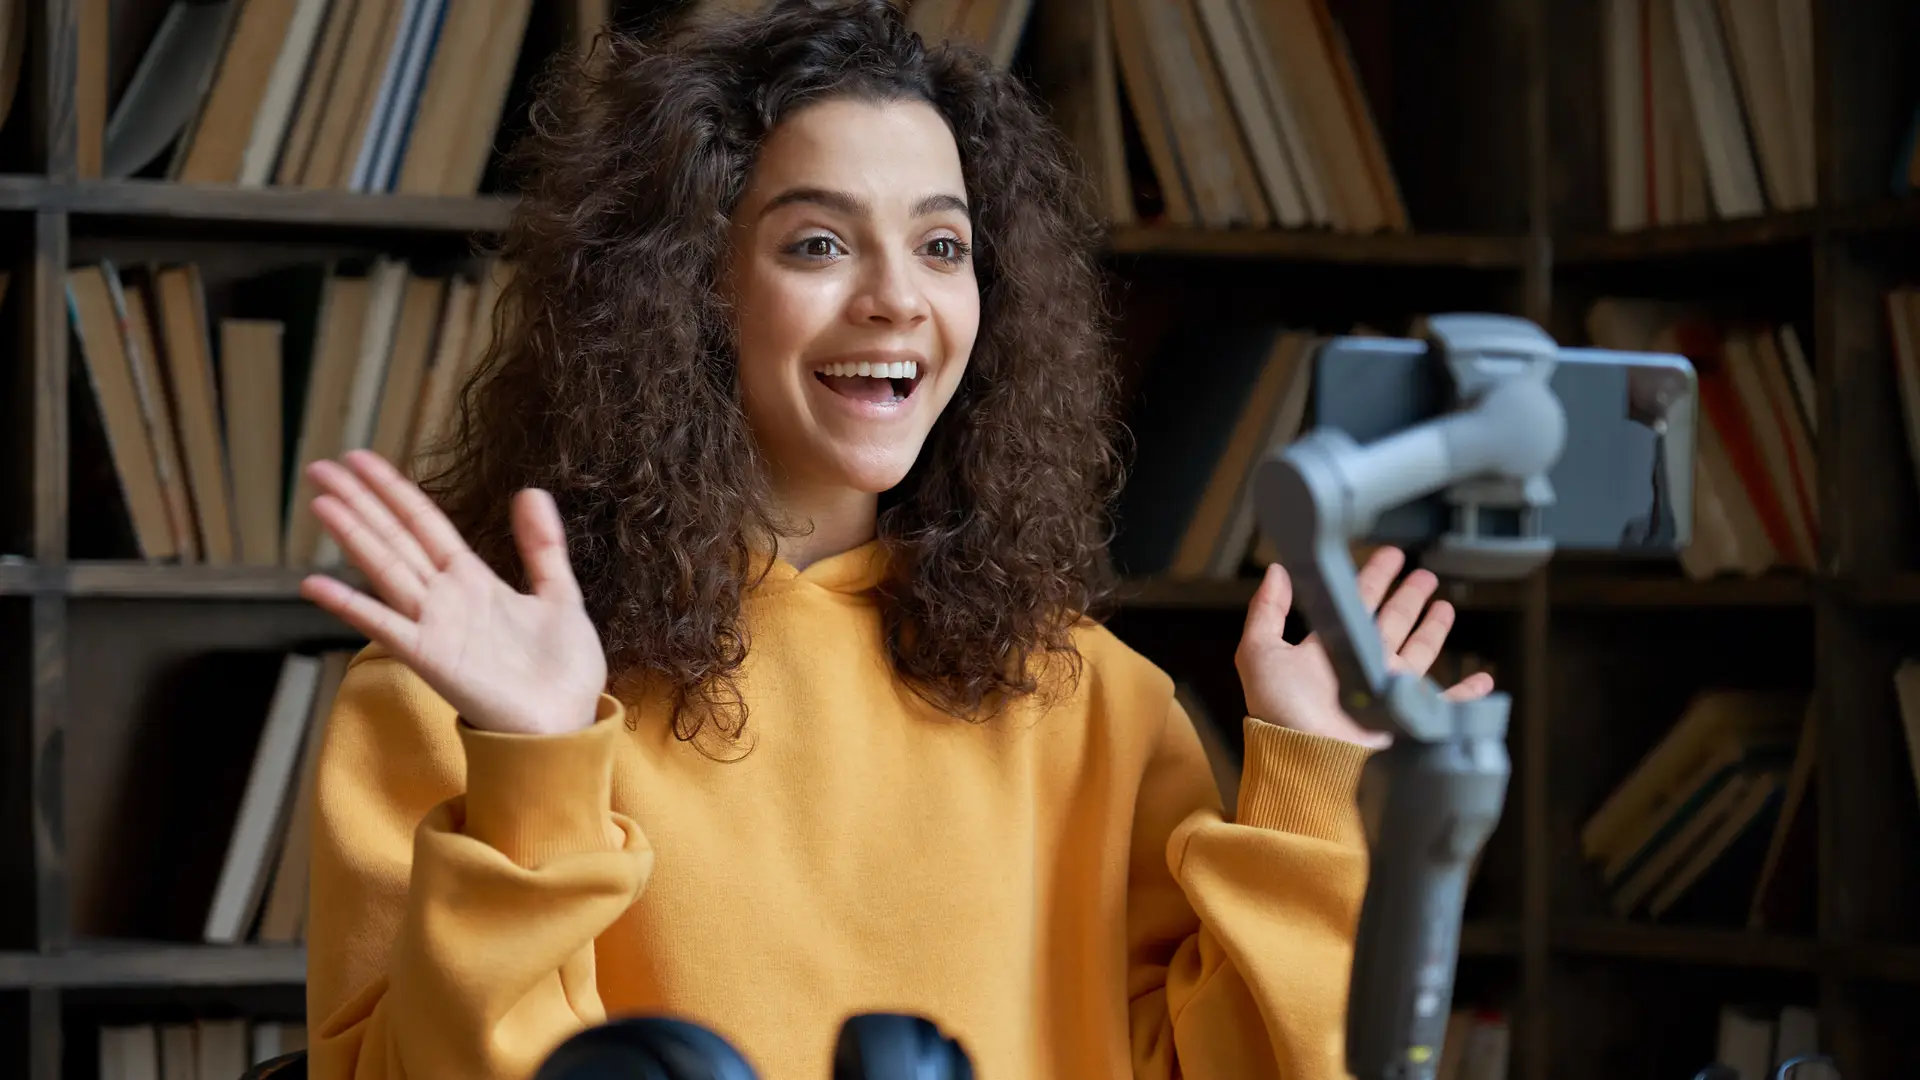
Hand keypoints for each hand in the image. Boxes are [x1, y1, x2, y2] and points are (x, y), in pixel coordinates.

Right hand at [298, 449, 607, 736]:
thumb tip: (530, 491)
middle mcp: (446, 599)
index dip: (394, 491)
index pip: (425, 524)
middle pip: (394, 538)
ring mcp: (434, 626)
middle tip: (319, 467)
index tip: (361, 459)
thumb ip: (542, 546)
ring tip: (320, 503)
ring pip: (386, 570)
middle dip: (360, 502)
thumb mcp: (559, 595)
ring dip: (353, 536)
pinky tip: (315, 584)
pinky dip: (351, 606)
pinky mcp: (431, 658)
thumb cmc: (561, 671)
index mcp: (474, 581)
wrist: (567, 724)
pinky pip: (384, 626)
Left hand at [1234, 546, 1495, 748]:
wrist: (1307, 760)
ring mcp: (1387, 693)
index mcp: (1329, 651)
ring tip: (1444, 605)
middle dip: (1407, 596)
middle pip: (1392, 622)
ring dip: (1432, 628)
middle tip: (1423, 574)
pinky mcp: (1408, 717)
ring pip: (1417, 651)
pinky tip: (1482, 680)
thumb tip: (1276, 571)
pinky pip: (1445, 704)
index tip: (1389, 556)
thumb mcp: (1259, 653)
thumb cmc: (1280, 714)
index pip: (1356, 604)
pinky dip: (1467, 694)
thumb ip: (1267, 610)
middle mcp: (1360, 668)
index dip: (1373, 577)